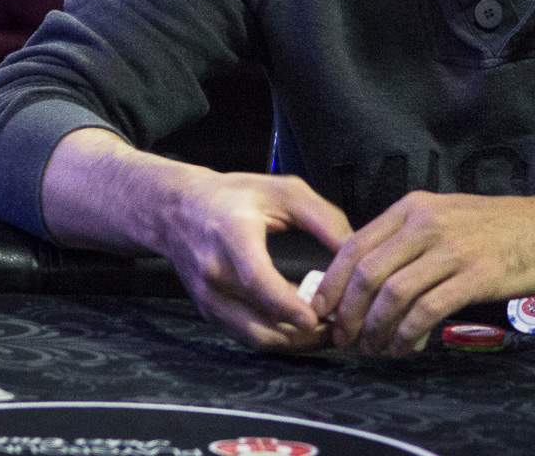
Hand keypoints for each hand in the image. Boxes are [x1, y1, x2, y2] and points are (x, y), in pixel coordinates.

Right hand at [151, 168, 353, 352]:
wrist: (177, 209)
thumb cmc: (234, 195)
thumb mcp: (284, 191)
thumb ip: (323, 219)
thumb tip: (357, 252)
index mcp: (231, 236)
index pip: (257, 280)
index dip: (288, 305)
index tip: (318, 318)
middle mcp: (214, 273)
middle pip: (259, 323)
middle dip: (303, 336)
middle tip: (340, 329)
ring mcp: (208, 298)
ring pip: (254, 338)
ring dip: (293, 343)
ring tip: (328, 333)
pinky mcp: (209, 313)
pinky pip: (246, 335)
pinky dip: (277, 338)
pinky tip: (302, 328)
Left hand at [315, 191, 534, 356]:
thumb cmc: (498, 229)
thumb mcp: (445, 218)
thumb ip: (406, 241)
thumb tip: (364, 280)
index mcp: (412, 207)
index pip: (354, 245)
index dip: (332, 284)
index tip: (323, 312)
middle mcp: (425, 224)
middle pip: (366, 274)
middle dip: (349, 314)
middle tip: (345, 339)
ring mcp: (451, 249)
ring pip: (392, 295)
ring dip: (377, 330)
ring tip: (376, 348)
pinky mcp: (475, 276)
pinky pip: (427, 311)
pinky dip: (408, 335)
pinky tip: (407, 347)